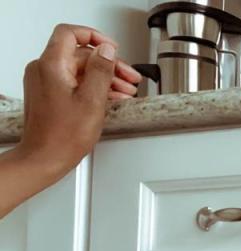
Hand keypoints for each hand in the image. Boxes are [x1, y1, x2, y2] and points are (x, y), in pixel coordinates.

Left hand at [0, 24, 141, 217]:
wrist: (45, 158)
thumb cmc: (63, 136)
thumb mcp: (92, 100)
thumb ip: (101, 70)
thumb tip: (107, 50)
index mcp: (52, 65)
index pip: (71, 34)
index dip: (95, 37)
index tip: (113, 48)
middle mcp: (44, 70)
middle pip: (80, 54)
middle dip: (108, 63)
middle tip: (128, 75)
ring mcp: (44, 81)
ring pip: (79, 69)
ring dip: (104, 76)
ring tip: (125, 89)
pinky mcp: (48, 93)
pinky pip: (73, 81)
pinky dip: (93, 86)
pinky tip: (110, 97)